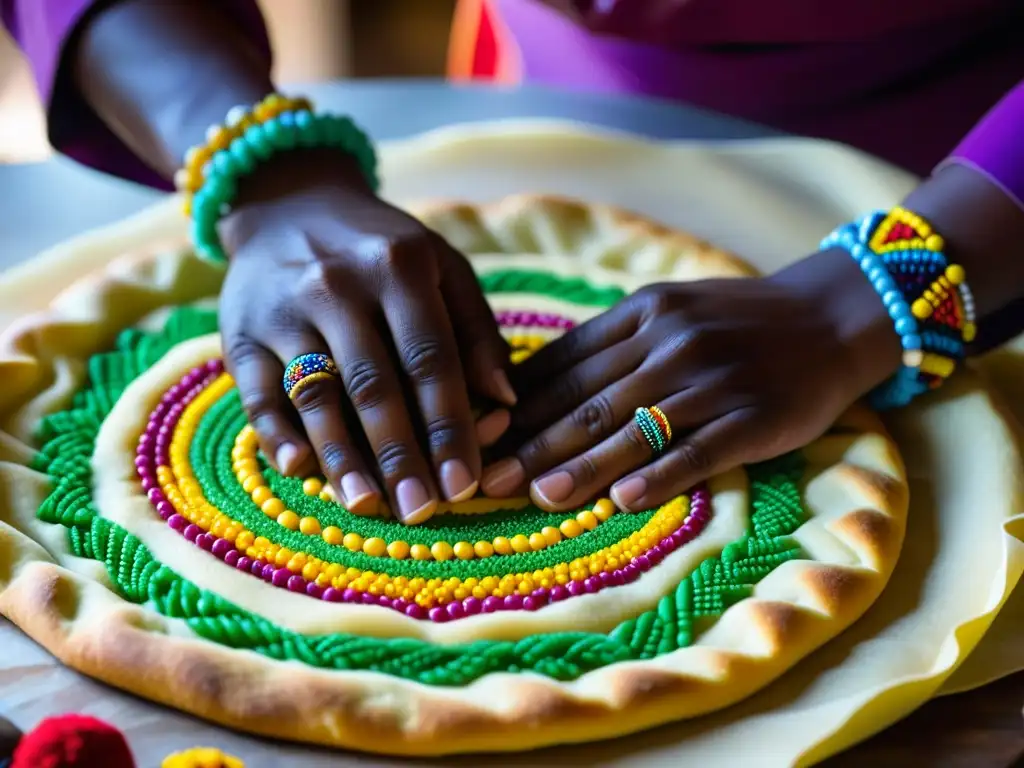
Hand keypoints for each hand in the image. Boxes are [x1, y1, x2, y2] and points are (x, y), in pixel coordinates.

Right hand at [217, 151, 514, 523]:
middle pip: (374, 386)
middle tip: (423, 511)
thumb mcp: (441, 267)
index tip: (467, 485)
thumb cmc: (383, 249)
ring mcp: (284, 310)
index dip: (450, 427)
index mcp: (399, 266)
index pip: (431, 360)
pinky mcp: (241, 333)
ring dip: (342, 458)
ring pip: (316, 395)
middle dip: (401, 456)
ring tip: (369, 506)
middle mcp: (337, 285)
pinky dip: (278, 435)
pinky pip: (258, 394)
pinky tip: (301, 471)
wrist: (288, 205)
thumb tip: (505, 402)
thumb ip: (476, 331)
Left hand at [479, 249, 901, 511]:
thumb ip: (612, 342)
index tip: (481, 437)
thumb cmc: (737, 319)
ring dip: (581, 466)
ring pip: (634, 429)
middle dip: (532, 444)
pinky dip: (659, 476)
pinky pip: (698, 451)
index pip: (566, 364)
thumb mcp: (671, 309)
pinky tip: (624, 500)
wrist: (832, 316)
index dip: (519, 405)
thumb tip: (537, 380)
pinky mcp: (753, 417)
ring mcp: (713, 380)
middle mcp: (671, 343)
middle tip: (487, 480)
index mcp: (643, 314)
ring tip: (537, 496)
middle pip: (588, 401)